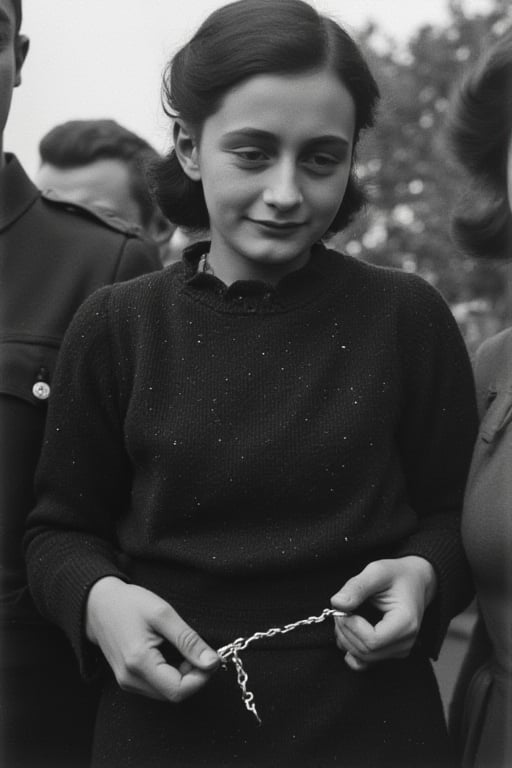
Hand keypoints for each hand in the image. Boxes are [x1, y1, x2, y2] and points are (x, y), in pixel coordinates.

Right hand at [85, 576, 219, 700]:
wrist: (98, 605)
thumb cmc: (128, 604)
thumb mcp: (163, 614)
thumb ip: (188, 640)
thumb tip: (212, 662)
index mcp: (139, 662)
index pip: (178, 690)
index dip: (201, 678)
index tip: (210, 658)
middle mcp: (130, 679)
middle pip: (174, 694)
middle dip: (194, 676)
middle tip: (199, 651)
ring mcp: (127, 682)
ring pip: (166, 692)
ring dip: (183, 676)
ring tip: (184, 649)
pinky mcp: (127, 680)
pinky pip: (156, 686)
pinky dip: (171, 674)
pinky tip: (171, 653)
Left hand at [330, 556, 436, 670]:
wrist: (415, 581)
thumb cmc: (397, 575)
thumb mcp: (377, 571)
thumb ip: (357, 587)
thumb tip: (337, 603)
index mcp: (406, 623)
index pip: (372, 641)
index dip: (351, 627)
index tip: (343, 608)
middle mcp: (406, 642)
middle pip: (365, 651)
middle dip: (345, 631)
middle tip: (339, 609)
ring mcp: (399, 650)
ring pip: (363, 658)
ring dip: (346, 639)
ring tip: (345, 615)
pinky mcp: (391, 653)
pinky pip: (366, 663)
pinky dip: (351, 650)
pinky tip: (348, 632)